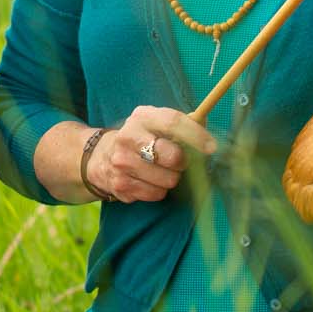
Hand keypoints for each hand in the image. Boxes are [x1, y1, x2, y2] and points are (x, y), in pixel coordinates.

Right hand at [91, 105, 217, 202]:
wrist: (101, 156)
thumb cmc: (141, 138)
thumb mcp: (155, 123)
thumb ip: (182, 125)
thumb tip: (208, 133)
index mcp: (142, 117)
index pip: (173, 122)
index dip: (196, 135)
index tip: (211, 147)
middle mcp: (128, 137)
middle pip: (173, 156)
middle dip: (183, 162)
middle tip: (178, 161)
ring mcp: (122, 162)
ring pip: (168, 180)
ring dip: (171, 178)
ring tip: (161, 170)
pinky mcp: (120, 184)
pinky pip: (156, 194)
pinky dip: (159, 190)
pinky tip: (149, 180)